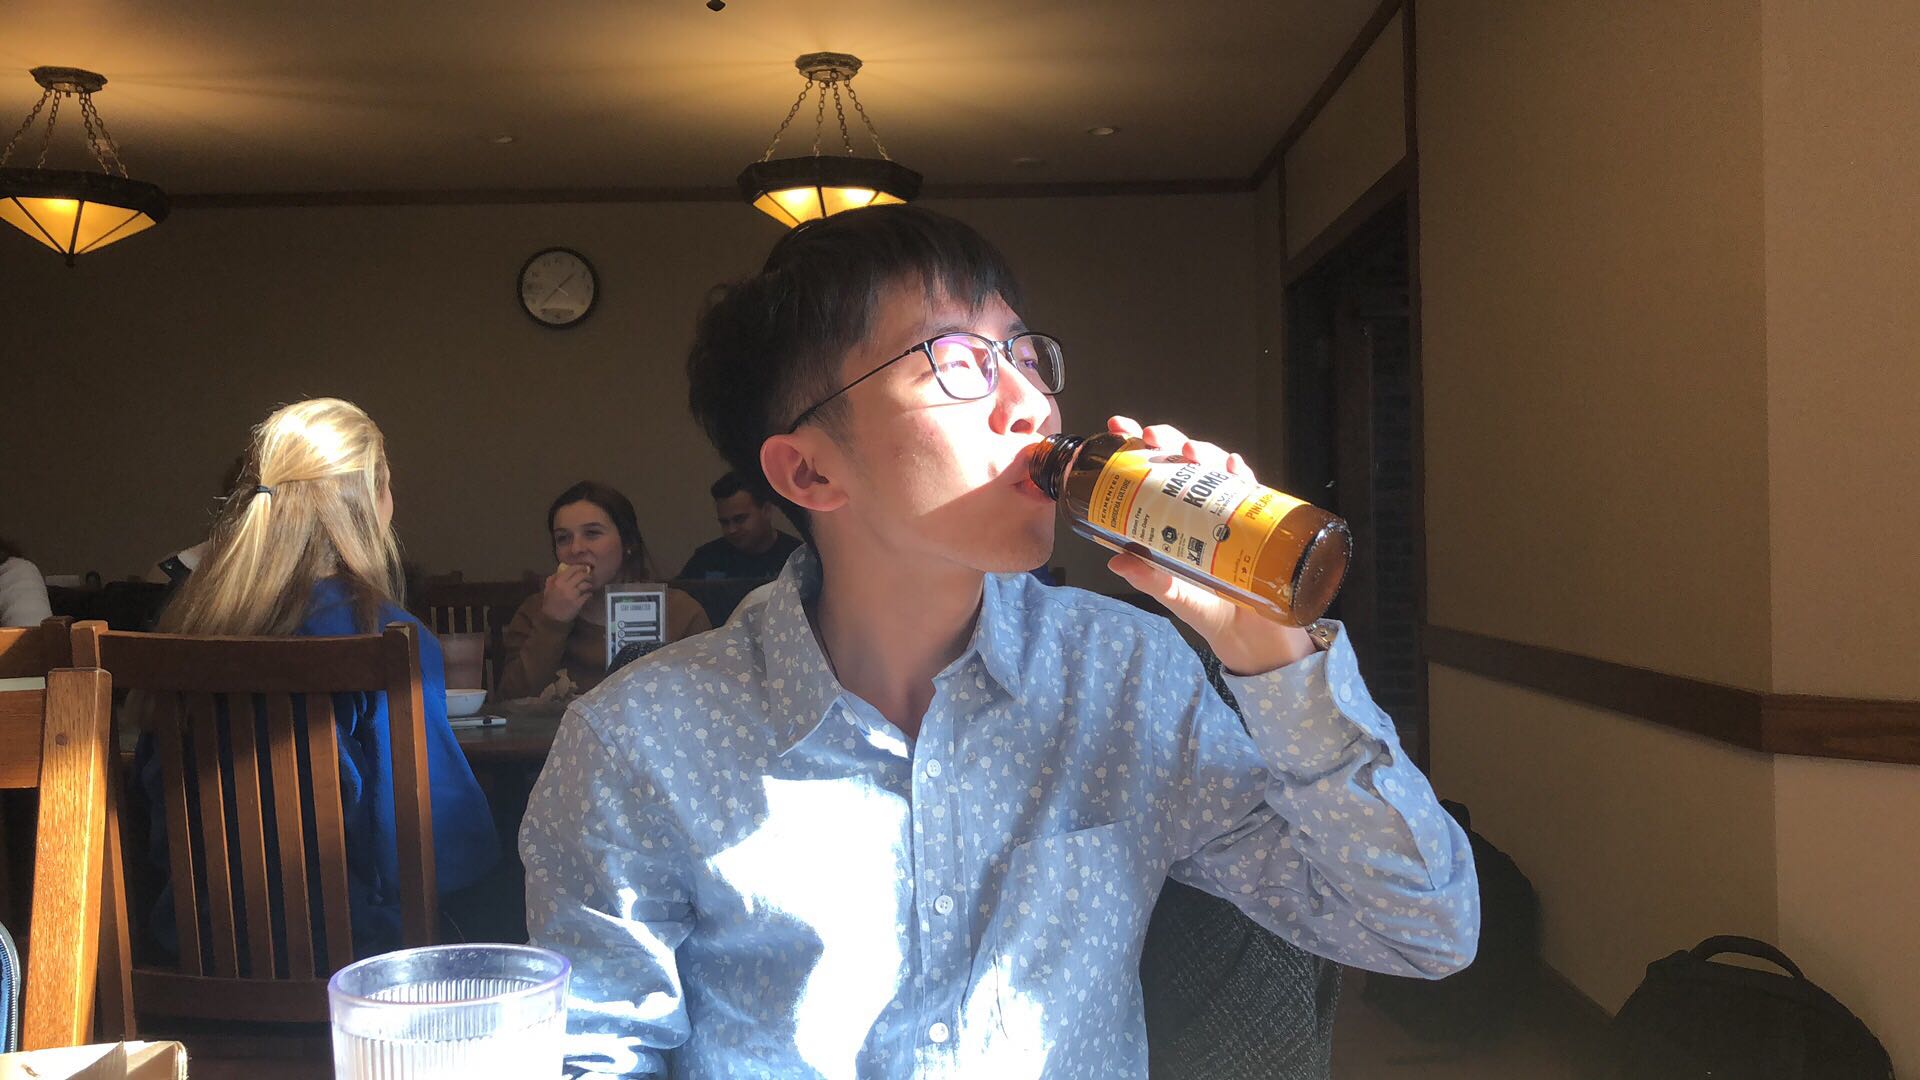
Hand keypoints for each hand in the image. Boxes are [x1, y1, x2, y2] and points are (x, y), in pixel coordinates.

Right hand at [539, 562, 594, 622]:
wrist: (551, 618)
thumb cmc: (550, 602)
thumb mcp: (548, 588)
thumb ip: (554, 578)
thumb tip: (563, 570)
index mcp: (559, 581)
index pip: (572, 569)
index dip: (580, 567)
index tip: (584, 567)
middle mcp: (566, 587)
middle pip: (581, 576)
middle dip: (587, 575)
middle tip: (589, 577)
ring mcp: (573, 595)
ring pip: (585, 585)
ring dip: (589, 584)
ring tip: (589, 586)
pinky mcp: (578, 603)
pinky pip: (587, 595)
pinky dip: (589, 594)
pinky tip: (588, 594)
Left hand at [1102, 416, 1316, 674]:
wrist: (1253, 638)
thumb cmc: (1211, 611)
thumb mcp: (1175, 596)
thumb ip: (1150, 579)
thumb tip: (1117, 559)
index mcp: (1173, 520)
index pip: (1152, 475)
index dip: (1136, 448)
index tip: (1117, 429)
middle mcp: (1200, 509)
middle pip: (1183, 463)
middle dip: (1167, 441)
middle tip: (1150, 436)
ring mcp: (1230, 511)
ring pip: (1215, 469)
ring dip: (1203, 453)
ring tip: (1189, 452)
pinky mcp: (1259, 521)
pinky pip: (1252, 490)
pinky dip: (1242, 475)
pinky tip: (1233, 467)